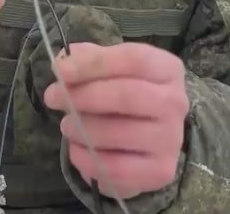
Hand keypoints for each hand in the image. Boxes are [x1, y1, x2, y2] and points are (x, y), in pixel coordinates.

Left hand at [43, 42, 188, 199]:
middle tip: (53, 98)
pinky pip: (116, 167)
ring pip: (118, 132)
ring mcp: (171, 139)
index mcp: (168, 69)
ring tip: (67, 126)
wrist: (149, 141)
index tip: (60, 71)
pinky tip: (77, 149)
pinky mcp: (161, 171)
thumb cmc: (127, 97)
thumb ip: (89, 59)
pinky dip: (87, 158)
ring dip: (81, 128)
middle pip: (126, 95)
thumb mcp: (112, 70)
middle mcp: (176, 102)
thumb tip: (64, 59)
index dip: (93, 64)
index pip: (134, 59)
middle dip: (82, 96)